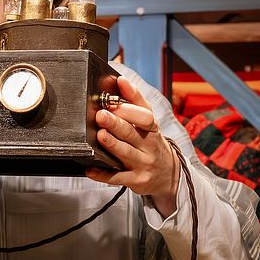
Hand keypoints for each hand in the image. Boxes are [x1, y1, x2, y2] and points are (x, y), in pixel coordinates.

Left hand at [84, 76, 179, 214]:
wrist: (168, 175)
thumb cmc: (151, 143)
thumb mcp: (149, 123)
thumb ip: (135, 102)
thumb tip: (121, 80)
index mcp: (151, 129)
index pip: (145, 117)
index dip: (130, 108)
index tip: (114, 99)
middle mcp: (149, 146)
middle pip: (132, 133)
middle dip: (116, 124)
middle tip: (101, 115)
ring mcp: (143, 164)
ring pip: (126, 154)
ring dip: (112, 144)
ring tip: (100, 136)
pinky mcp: (136, 180)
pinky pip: (118, 177)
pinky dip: (103, 175)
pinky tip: (91, 170)